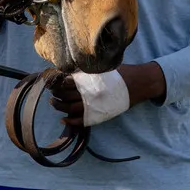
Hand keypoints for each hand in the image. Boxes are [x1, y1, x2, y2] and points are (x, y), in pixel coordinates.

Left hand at [49, 63, 166, 126]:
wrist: (139, 83)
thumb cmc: (121, 73)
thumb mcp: (102, 68)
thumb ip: (86, 71)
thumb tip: (68, 72)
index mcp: (89, 80)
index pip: (66, 82)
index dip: (57, 82)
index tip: (51, 81)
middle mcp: (89, 93)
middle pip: (65, 96)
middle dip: (56, 94)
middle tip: (51, 92)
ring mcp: (94, 105)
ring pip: (70, 109)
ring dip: (59, 107)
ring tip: (53, 103)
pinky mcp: (100, 114)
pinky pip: (82, 121)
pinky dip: (71, 122)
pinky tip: (64, 119)